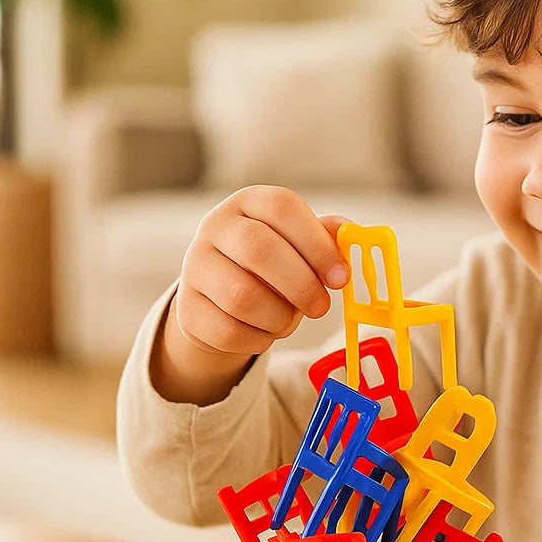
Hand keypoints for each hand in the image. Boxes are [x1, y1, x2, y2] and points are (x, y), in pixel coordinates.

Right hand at [175, 185, 350, 356]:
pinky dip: (260, 339)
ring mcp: (195, 266)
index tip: (341, 277)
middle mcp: (216, 226)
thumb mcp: (300, 242)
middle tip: (322, 307)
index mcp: (250, 202)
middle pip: (259, 250)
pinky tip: (268, 331)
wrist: (222, 298)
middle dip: (301, 285)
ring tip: (291, 318)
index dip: (317, 244)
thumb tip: (354, 236)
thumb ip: (328, 237)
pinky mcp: (187, 309)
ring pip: (243, 297)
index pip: (282, 208)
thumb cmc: (274, 265)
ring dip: (280, 317)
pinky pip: (229, 331)